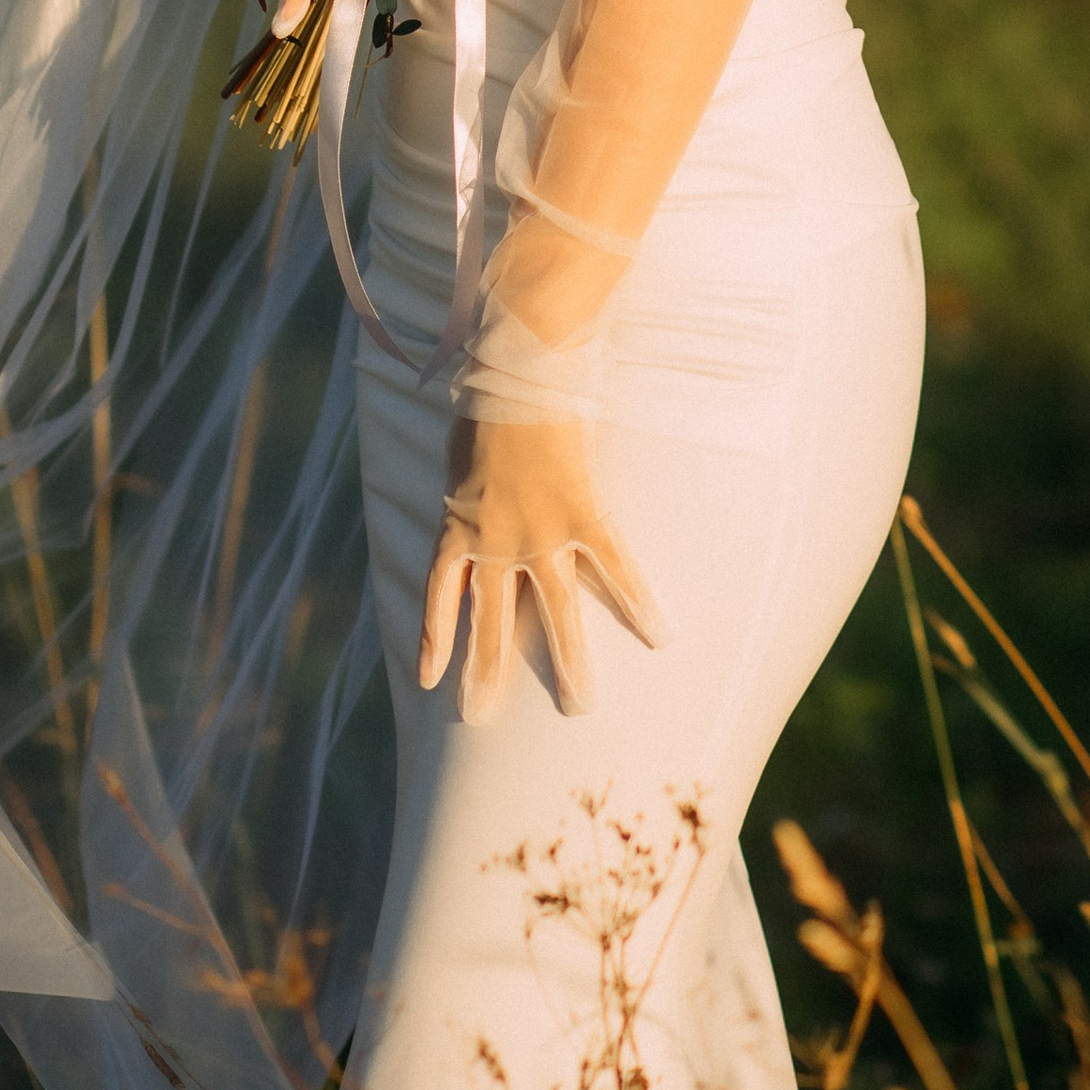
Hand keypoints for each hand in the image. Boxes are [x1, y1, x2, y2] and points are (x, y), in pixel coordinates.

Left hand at [417, 413, 663, 722]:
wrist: (515, 373)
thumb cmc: (484, 406)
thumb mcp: (458, 461)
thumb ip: (465, 500)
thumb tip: (471, 520)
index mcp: (459, 526)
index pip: (440, 597)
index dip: (436, 640)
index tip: (430, 681)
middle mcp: (496, 542)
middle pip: (492, 621)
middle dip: (488, 671)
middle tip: (482, 716)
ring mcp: (542, 533)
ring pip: (555, 610)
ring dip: (569, 660)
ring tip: (580, 704)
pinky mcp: (582, 513)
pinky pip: (614, 565)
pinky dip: (637, 599)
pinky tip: (659, 633)